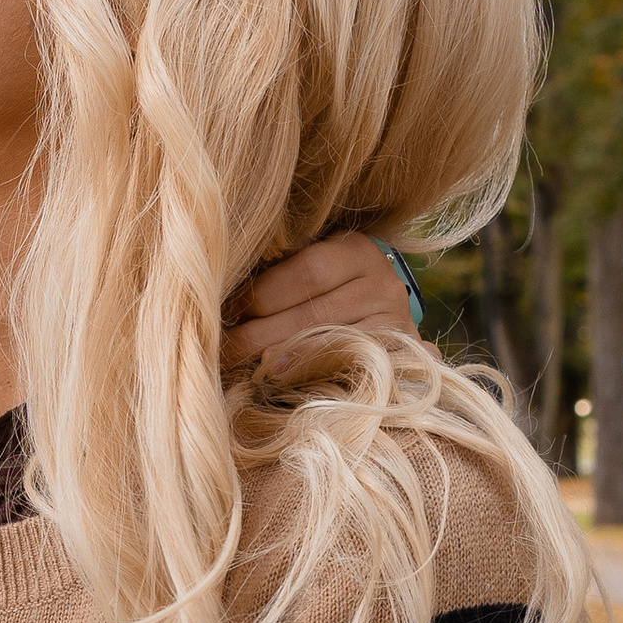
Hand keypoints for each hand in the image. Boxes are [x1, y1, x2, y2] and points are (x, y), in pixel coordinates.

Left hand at [224, 227, 415, 373]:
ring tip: (243, 363)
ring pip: (330, 339)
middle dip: (260, 331)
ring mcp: (395, 317)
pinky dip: (310, 369)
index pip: (306, 271)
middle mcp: (381, 279)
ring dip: (280, 355)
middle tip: (222, 347)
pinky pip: (349, 362)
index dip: (261, 293)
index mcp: (354, 248)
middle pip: (315, 310)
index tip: (224, 310)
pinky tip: (279, 374)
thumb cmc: (330, 291)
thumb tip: (222, 296)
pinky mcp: (399, 351)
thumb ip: (279, 276)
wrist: (379, 316)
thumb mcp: (312, 271)